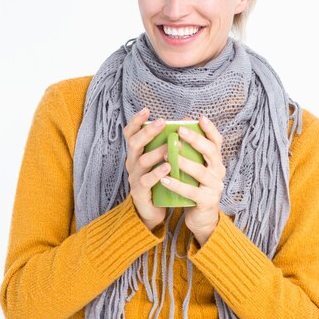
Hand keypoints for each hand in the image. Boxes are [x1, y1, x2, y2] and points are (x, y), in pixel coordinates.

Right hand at [123, 108, 170, 230]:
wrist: (153, 209)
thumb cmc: (160, 180)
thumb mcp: (162, 159)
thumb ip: (169, 143)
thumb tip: (188, 121)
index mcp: (137, 153)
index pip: (131, 133)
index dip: (136, 121)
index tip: (146, 110)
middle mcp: (132, 162)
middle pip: (134, 143)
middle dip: (148, 131)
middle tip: (162, 122)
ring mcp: (134, 177)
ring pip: (142, 161)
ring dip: (157, 152)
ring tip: (170, 146)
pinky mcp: (139, 192)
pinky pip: (146, 181)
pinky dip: (157, 173)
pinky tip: (168, 167)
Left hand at [160, 115, 225, 245]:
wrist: (201, 217)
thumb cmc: (194, 187)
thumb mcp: (195, 168)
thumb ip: (190, 152)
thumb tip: (180, 126)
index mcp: (216, 162)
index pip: (217, 142)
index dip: (210, 129)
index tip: (200, 117)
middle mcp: (219, 172)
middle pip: (211, 152)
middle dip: (196, 140)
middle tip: (180, 131)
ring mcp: (214, 187)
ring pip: (201, 171)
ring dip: (184, 162)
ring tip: (168, 155)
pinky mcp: (207, 201)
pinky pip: (191, 191)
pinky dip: (177, 185)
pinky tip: (164, 179)